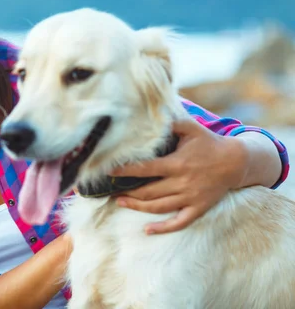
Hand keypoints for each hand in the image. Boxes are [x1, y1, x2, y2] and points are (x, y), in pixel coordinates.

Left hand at [112, 118, 246, 234]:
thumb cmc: (209, 142)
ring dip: (137, 206)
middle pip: (148, 191)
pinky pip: (179, 222)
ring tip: (120, 202)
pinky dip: (163, 228)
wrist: (236, 162)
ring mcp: (190, 197)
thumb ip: (170, 123)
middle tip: (109, 190)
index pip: (145, 169)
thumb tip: (149, 115)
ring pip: (158, 207)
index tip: (109, 171)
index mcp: (177, 163)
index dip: (125, 171)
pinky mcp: (198, 208)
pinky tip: (147, 230)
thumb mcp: (190, 128)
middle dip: (127, 191)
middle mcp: (182, 182)